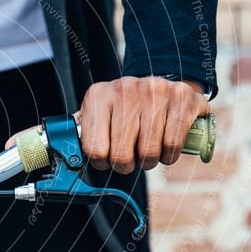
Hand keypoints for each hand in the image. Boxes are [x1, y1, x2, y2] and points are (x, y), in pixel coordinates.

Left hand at [78, 76, 208, 173]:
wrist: (161, 85)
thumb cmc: (126, 108)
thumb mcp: (100, 113)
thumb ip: (86, 132)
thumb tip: (69, 152)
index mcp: (98, 96)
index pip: (93, 149)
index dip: (101, 163)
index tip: (106, 160)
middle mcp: (125, 90)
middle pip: (121, 155)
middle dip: (125, 166)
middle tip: (129, 160)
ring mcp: (154, 92)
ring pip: (148, 153)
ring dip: (148, 162)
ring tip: (147, 151)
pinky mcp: (181, 98)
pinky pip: (172, 145)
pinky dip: (169, 155)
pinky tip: (165, 148)